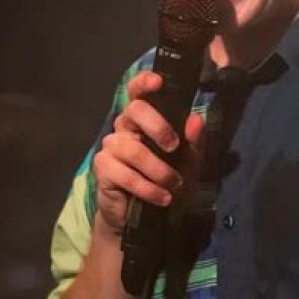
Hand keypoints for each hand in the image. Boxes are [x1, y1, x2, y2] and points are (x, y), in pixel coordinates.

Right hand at [92, 71, 204, 237]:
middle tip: (174, 147)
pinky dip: (148, 188)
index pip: (138, 91)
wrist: (143, 217)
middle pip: (134, 110)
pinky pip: (125, 174)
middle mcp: (124, 127)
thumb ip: (194, 142)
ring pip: (133, 149)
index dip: (144, 82)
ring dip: (159, 170)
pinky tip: (162, 198)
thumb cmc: (166, 181)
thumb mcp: (189, 163)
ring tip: (174, 185)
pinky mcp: (103, 169)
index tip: (159, 81)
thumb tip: (195, 119)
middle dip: (158, 126)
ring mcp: (111, 147)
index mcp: (143, 119)